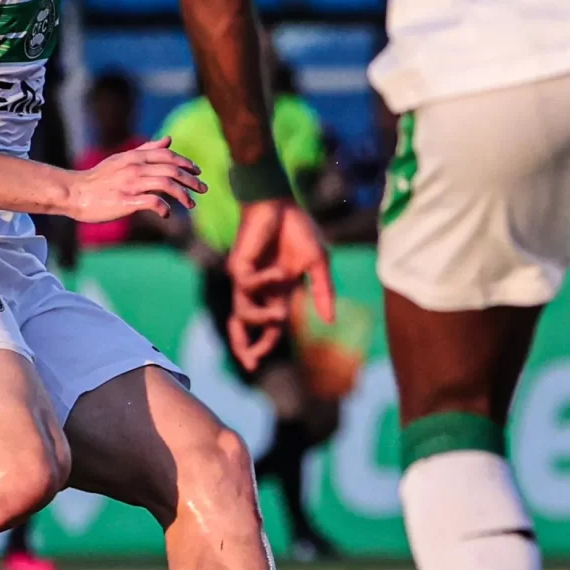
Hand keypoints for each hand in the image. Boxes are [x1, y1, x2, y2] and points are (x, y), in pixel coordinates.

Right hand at [66, 139, 202, 224]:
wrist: (74, 193)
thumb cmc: (99, 178)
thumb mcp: (122, 158)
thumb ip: (146, 149)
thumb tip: (169, 140)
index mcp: (135, 157)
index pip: (168, 156)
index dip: (186, 163)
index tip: (198, 173)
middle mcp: (135, 167)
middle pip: (172, 170)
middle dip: (192, 180)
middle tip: (203, 190)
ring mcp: (130, 184)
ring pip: (167, 185)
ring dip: (183, 195)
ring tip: (190, 204)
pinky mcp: (126, 201)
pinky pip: (153, 202)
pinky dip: (165, 208)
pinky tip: (167, 213)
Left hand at [226, 199, 336, 370]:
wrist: (280, 204)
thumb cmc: (298, 230)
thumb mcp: (318, 264)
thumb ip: (323, 292)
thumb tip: (330, 321)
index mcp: (278, 292)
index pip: (269, 327)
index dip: (263, 345)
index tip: (256, 365)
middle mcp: (260, 290)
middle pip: (244, 326)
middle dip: (244, 347)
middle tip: (250, 364)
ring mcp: (247, 279)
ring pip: (243, 313)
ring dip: (262, 320)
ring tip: (279, 316)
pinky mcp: (239, 266)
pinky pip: (248, 286)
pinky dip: (266, 283)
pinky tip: (280, 272)